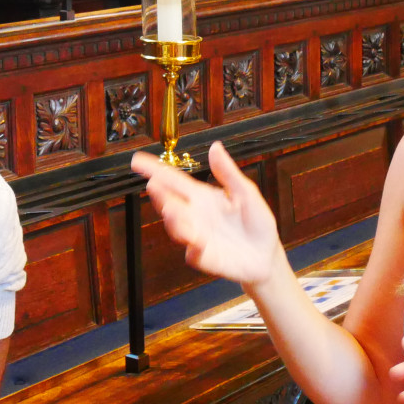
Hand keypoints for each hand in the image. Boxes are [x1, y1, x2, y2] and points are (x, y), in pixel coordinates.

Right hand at [131, 142, 283, 288]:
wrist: (266, 255)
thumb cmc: (255, 222)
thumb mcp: (246, 192)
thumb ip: (228, 173)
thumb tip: (215, 146)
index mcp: (202, 196)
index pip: (174, 180)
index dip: (155, 170)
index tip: (137, 160)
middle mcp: (194, 216)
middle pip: (171, 203)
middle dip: (160, 195)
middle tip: (154, 185)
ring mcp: (197, 237)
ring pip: (178, 228)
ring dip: (173, 220)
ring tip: (171, 210)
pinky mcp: (206, 257)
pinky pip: (196, 254)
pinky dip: (194, 249)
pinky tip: (195, 242)